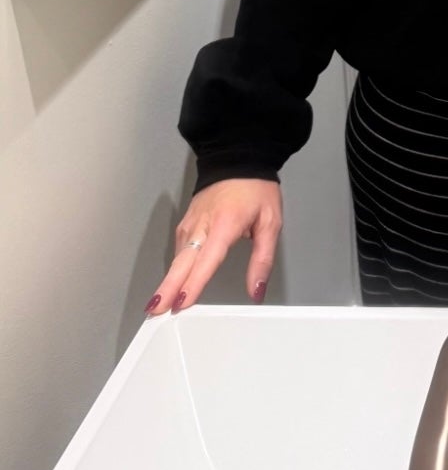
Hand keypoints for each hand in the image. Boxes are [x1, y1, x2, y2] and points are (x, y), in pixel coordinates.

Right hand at [146, 178, 281, 315]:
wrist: (238, 158)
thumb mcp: (270, 222)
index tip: (182, 302)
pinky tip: (172, 285)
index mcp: (224, 224)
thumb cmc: (256, 189)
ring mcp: (190, 223)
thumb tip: (256, 290)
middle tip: (156, 310)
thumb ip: (262, 259)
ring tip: (159, 305)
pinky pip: (179, 250)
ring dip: (168, 282)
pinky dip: (174, 269)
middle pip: (182, 262)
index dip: (194, 283)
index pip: (207, 260)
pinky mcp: (185, 223)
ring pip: (177, 258)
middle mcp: (202, 224)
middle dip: (167, 288)